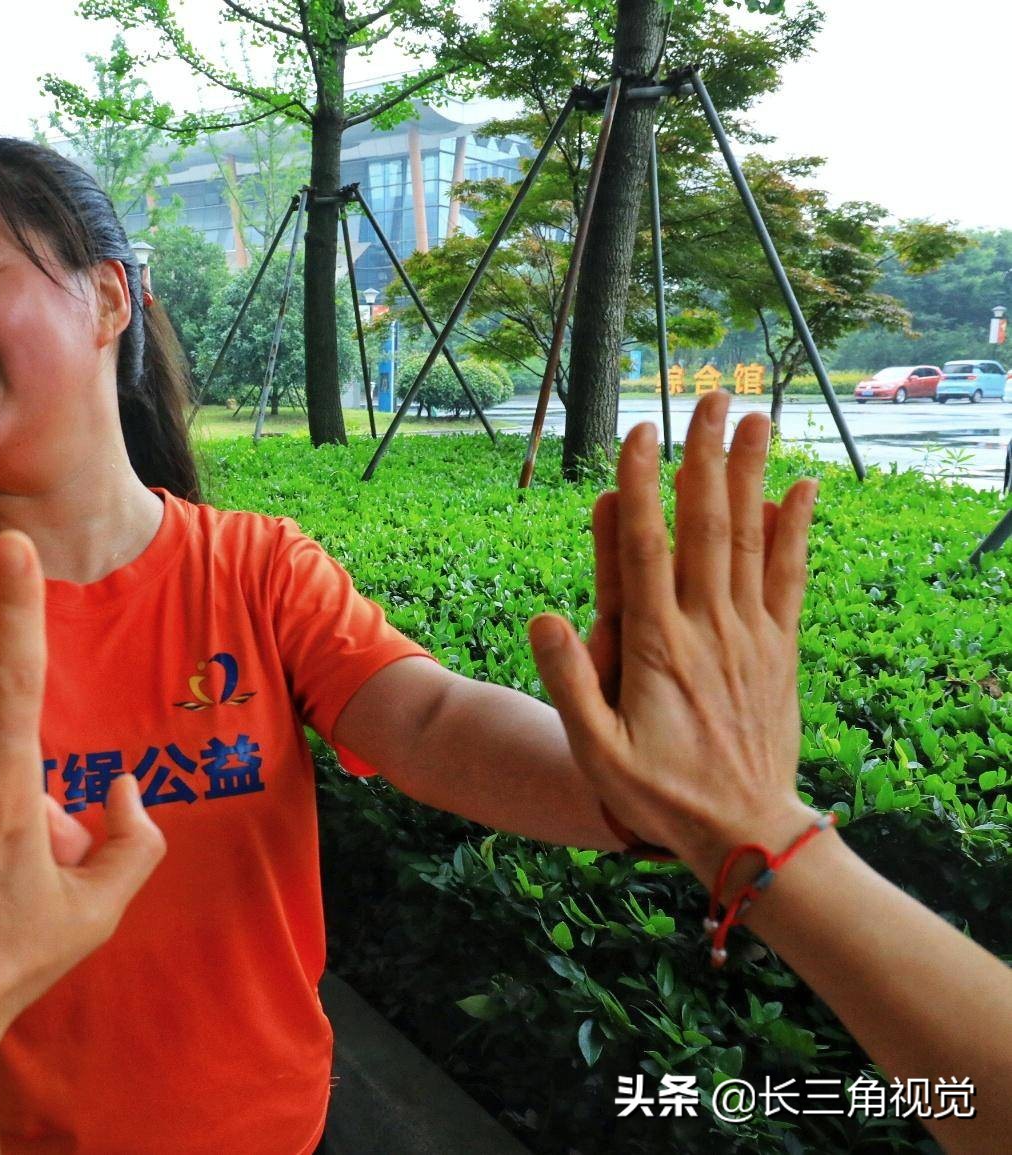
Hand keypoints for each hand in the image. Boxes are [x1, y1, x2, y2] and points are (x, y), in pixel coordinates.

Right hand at [528, 391, 820, 884]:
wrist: (743, 831)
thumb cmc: (657, 793)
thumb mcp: (595, 749)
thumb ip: (569, 681)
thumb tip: (542, 617)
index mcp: (658, 648)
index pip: (646, 551)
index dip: (641, 488)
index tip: (638, 435)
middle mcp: (709, 630)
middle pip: (706, 527)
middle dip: (704, 458)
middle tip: (706, 400)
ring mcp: (750, 637)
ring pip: (750, 540)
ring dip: (750, 475)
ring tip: (751, 421)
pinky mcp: (779, 650)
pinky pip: (789, 578)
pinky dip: (795, 531)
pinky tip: (800, 489)